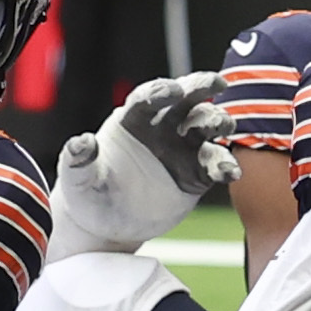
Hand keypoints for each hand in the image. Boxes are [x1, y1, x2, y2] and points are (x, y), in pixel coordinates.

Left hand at [50, 72, 239, 258]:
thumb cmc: (90, 195)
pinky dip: (225, 166)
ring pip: (206, 126)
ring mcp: (182, 149)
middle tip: (217, 83)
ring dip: (218, 121)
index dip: (161, 90)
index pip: (148, 97)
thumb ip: (78, 160)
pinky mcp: (197, 174)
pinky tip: (231, 173)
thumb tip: (82, 142)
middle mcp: (161, 128)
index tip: (174, 89)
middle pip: (185, 100)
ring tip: (223, 128)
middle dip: (201, 87)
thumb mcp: (79, 180)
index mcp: (132, 120)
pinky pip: (215, 164)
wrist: (109, 227)